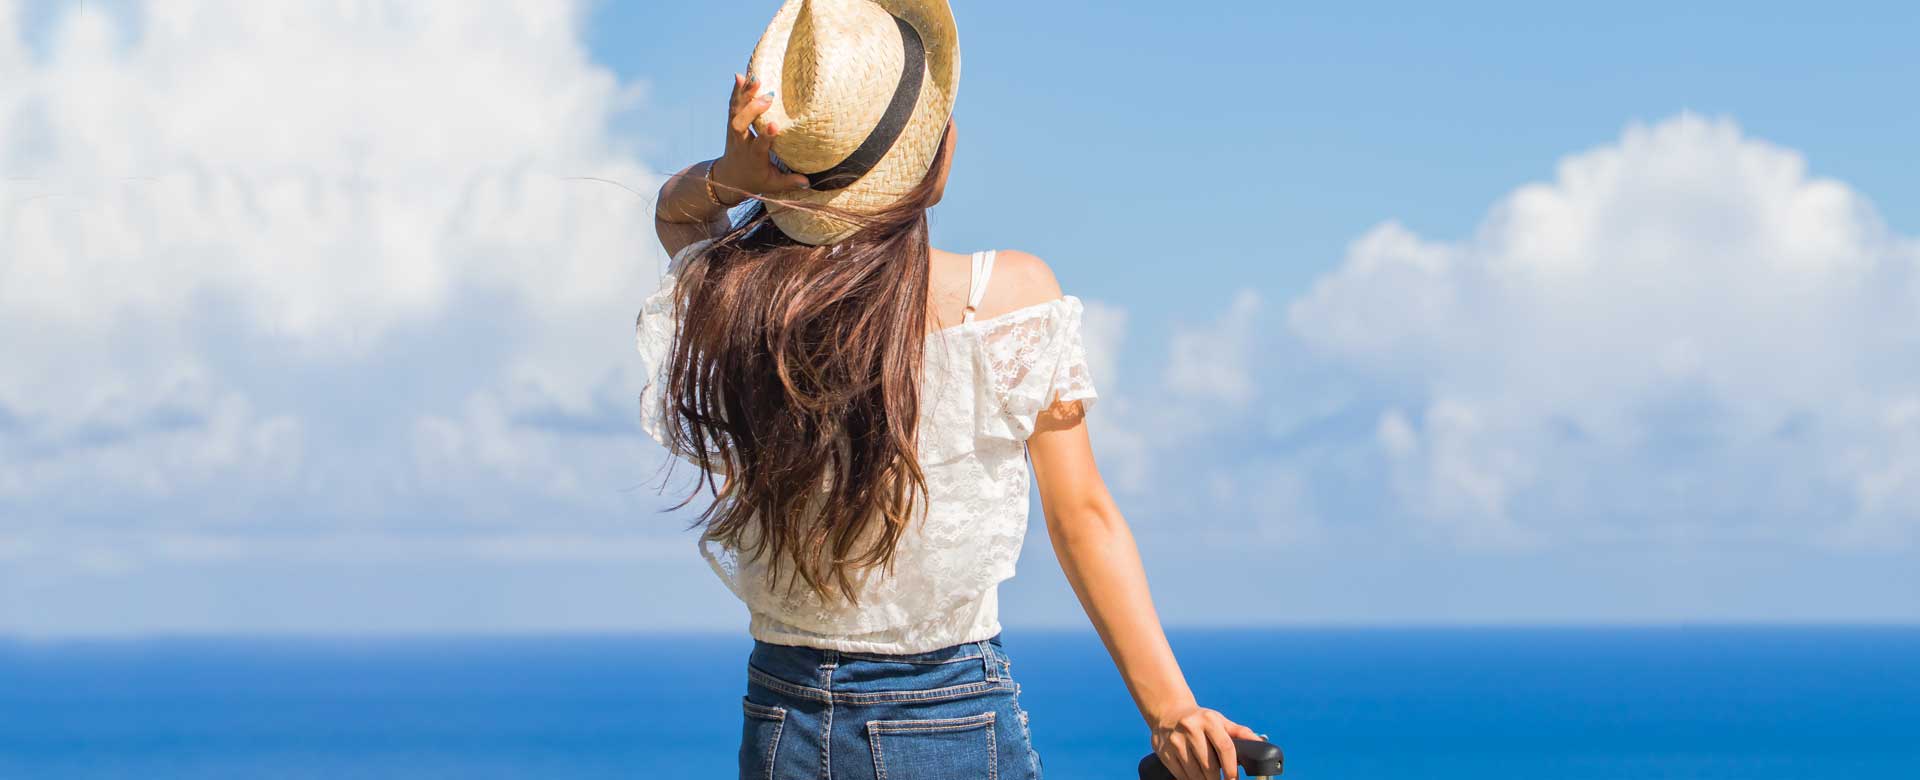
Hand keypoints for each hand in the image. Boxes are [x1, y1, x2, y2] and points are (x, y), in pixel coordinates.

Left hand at [710, 73, 811, 202]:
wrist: (729, 176)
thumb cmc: (755, 180)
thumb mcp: (772, 185)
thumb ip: (789, 182)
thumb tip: (808, 182)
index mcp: (753, 158)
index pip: (758, 146)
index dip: (766, 136)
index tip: (775, 125)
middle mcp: (740, 142)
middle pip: (740, 125)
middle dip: (752, 110)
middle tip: (768, 97)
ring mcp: (733, 131)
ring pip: (735, 111)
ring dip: (744, 94)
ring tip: (754, 77)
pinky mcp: (731, 121)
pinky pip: (733, 104)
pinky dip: (737, 90)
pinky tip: (741, 75)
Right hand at [1150, 703, 1260, 779]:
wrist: (1168, 711)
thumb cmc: (1200, 720)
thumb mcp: (1220, 721)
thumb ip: (1241, 733)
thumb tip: (1261, 743)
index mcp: (1208, 720)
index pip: (1225, 747)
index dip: (1231, 768)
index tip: (1234, 779)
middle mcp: (1190, 728)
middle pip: (1209, 764)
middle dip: (1218, 779)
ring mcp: (1175, 740)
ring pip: (1194, 773)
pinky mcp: (1164, 751)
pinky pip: (1181, 774)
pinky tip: (1196, 777)